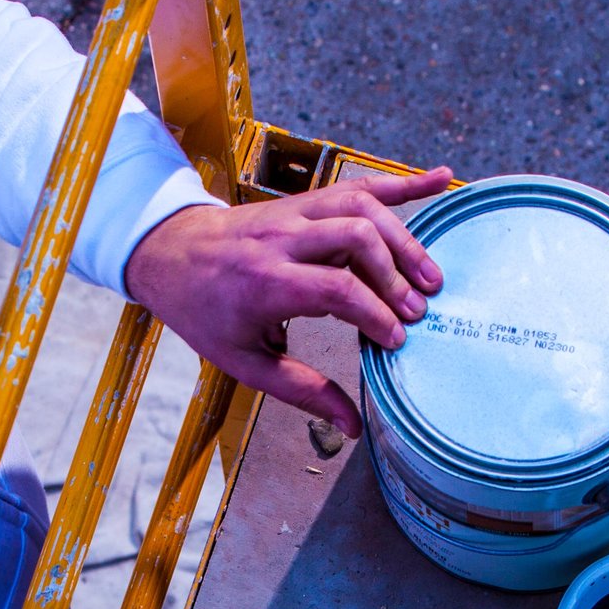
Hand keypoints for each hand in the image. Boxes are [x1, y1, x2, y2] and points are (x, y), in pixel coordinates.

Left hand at [123, 167, 453, 436]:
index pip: (336, 289)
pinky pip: (358, 184)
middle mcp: (282, 238)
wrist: (170, 253)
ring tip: (430, 275)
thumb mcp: (242, 361)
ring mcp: (295, 212)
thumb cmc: (204, 310)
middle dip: (395, 275)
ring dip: (403, 238)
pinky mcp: (306, 200)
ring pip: (361, 207)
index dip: (375, 314)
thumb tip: (350, 425)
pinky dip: (401, 184)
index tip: (395, 340)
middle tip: (417, 311)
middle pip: (355, 238)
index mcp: (265, 281)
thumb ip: (300, 390)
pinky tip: (438, 182)